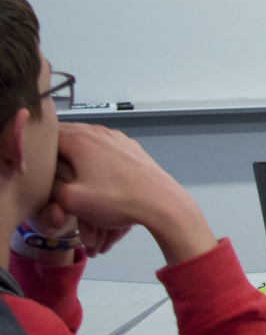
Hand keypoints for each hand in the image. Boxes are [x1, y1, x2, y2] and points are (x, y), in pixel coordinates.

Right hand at [52, 125, 216, 265]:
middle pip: (68, 134)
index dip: (39, 149)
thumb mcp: (70, 200)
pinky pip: (104, 147)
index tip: (38, 164)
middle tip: (50, 170)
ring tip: (70, 174)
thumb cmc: (118, 200)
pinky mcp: (130, 148)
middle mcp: (100, 132)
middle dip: (57, 151)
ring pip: (87, 140)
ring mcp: (118, 138)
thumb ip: (50, 185)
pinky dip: (95, 157)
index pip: (48, 135)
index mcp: (81, 139)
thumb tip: (48, 178)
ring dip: (76, 153)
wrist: (159, 202)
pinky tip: (95, 174)